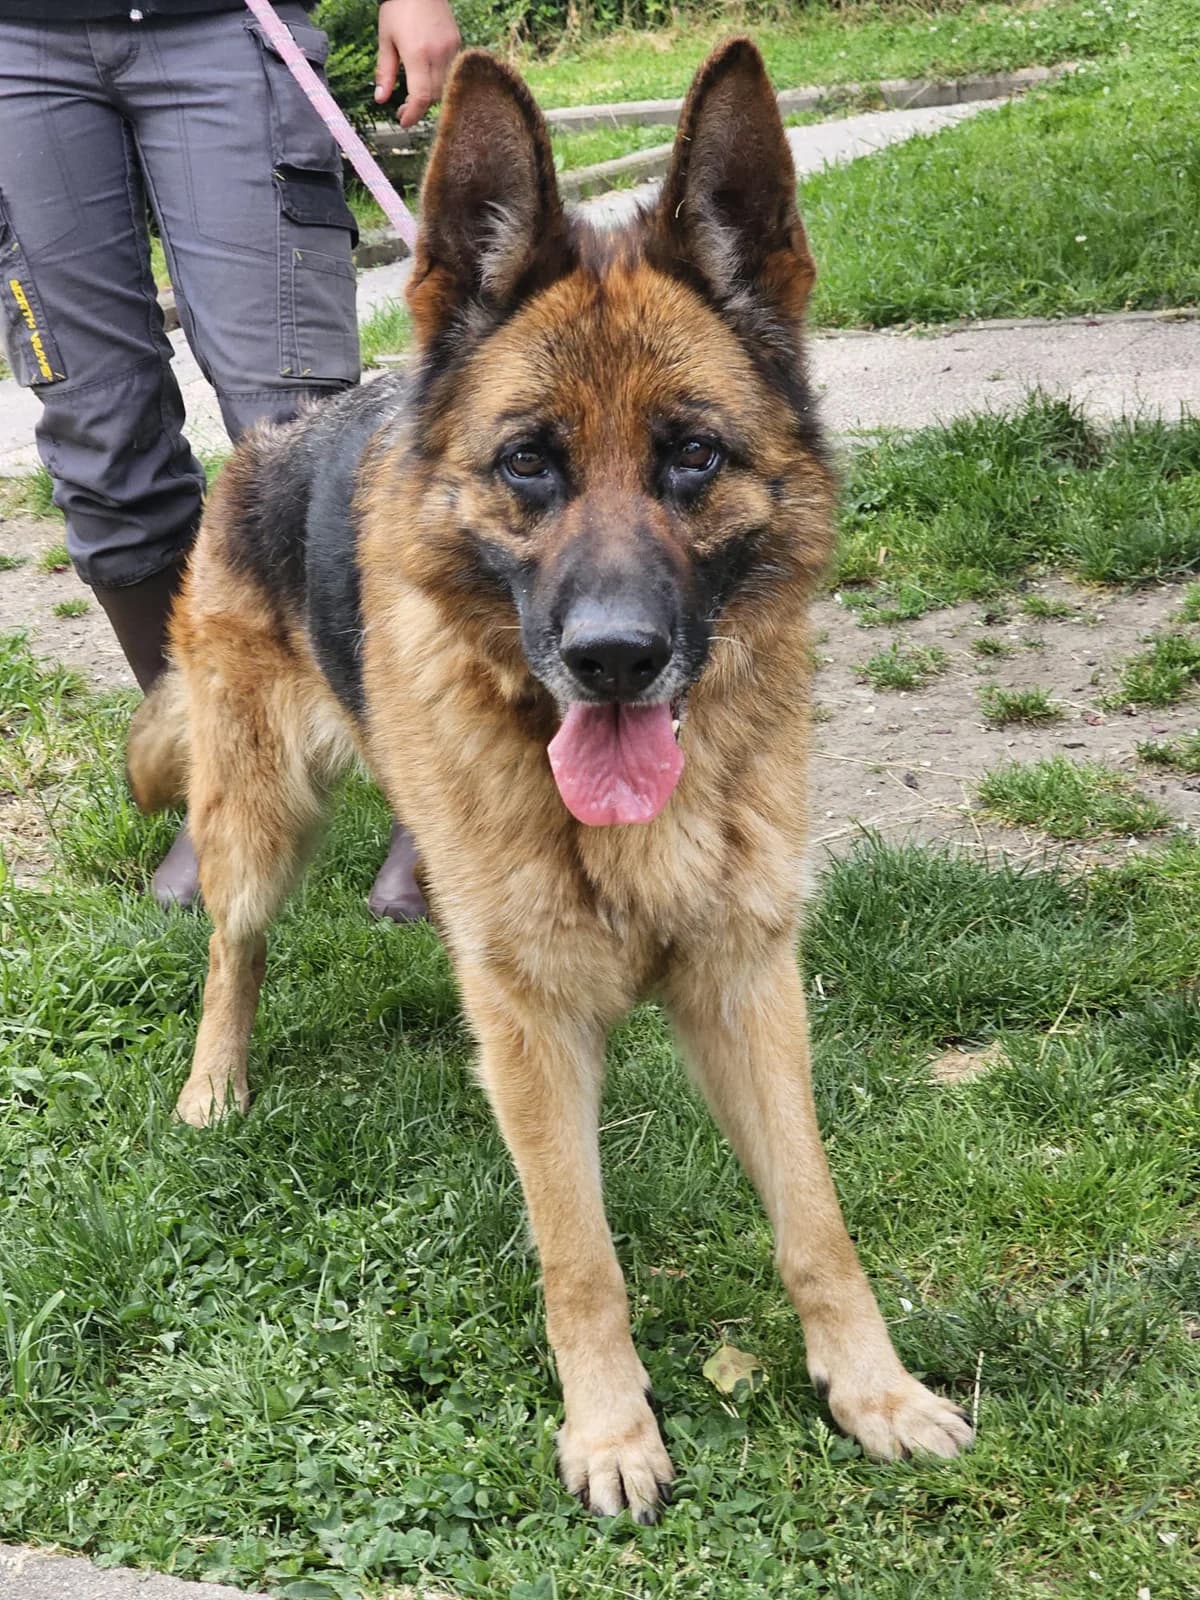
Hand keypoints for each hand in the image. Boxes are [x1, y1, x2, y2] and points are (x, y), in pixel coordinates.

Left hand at [375, 0, 460, 128]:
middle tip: (404, 109)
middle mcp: (437, 53)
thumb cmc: (398, 8)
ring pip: (444, 86)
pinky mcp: (456, 43)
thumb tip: (380, 99)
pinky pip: (449, 71)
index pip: (421, 96)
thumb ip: (384, 72)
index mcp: (417, 53)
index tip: (403, 121)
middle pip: (434, 96)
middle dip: (420, 106)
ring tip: (414, 94)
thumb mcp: (385, 40)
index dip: (413, 114)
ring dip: (430, 95)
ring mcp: (450, 49)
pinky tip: (426, 75)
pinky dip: (438, 79)